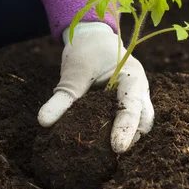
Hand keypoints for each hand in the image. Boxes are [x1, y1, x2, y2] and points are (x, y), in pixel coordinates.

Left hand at [38, 22, 153, 152]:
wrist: (93, 36)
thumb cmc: (86, 50)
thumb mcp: (73, 72)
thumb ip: (62, 98)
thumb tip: (44, 122)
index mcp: (132, 77)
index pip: (132, 108)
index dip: (126, 129)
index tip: (117, 148)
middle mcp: (139, 89)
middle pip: (145, 121)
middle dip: (132, 137)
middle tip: (113, 153)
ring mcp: (136, 97)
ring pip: (141, 123)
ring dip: (127, 137)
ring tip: (106, 153)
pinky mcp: (126, 103)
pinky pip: (128, 121)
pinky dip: (119, 132)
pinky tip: (102, 145)